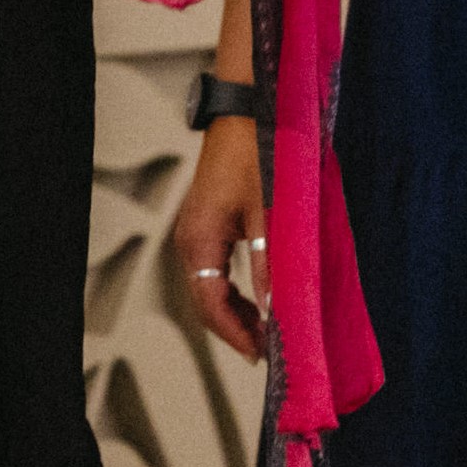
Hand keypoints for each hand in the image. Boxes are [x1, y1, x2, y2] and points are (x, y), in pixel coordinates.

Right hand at [171, 113, 268, 361]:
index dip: (236, 334)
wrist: (247, 111)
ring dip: (236, 311)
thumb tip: (276, 311)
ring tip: (268, 329)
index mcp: (200, 239)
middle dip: (236, 328)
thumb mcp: (270, 214)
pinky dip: (232, 290)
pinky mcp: (204, 223)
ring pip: (209, 288)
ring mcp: (194, 231)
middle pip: (206, 301)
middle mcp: (189, 239)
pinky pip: (213, 270)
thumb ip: (271, 266)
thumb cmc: (258, 153)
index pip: (210, 305)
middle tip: (270, 349)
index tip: (262, 355)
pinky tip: (257, 297)